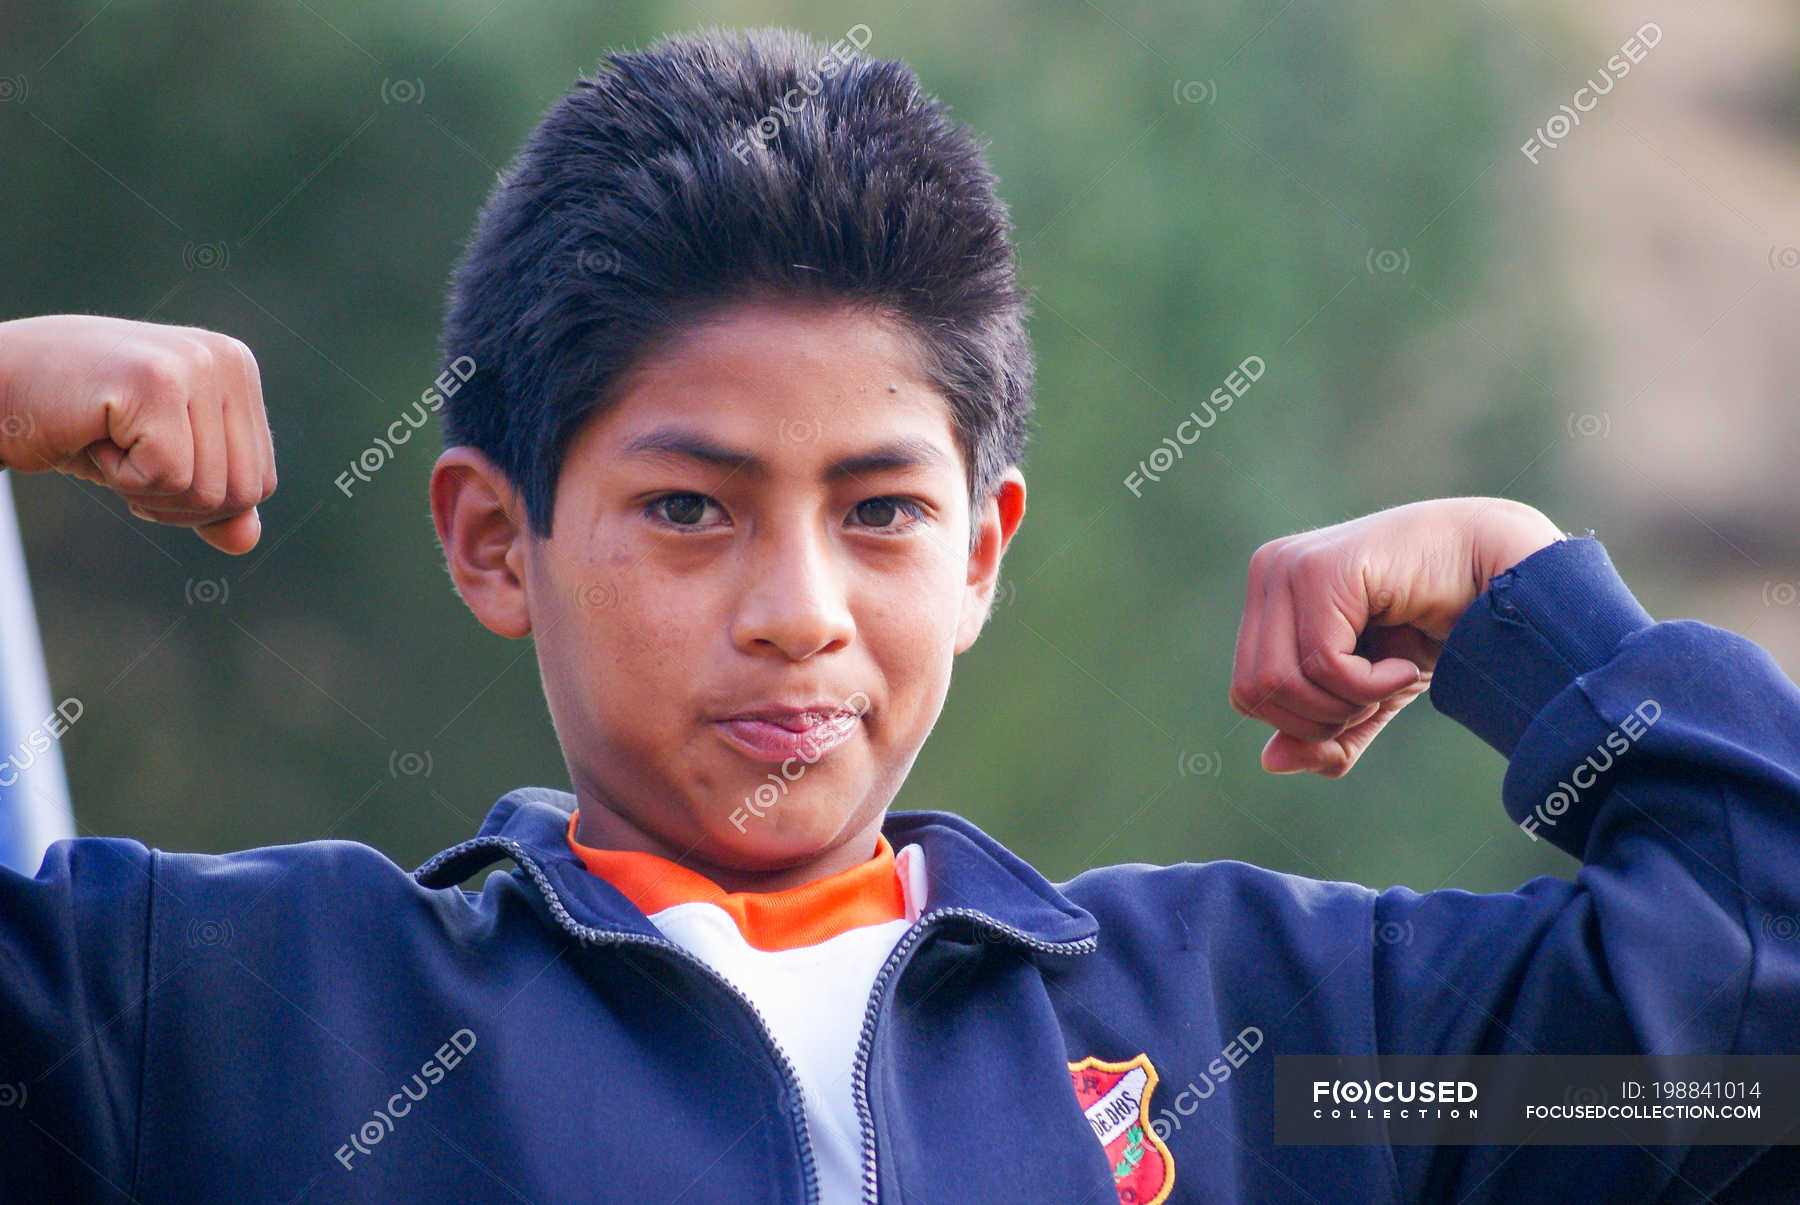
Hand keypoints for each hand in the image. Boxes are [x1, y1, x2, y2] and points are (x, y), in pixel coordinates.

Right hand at [0, 314, 276, 553]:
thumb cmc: (77, 423)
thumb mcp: (158, 465)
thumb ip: (210, 500)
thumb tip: (248, 541)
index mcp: (238, 370)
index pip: (258, 481)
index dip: (199, 502)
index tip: (147, 459)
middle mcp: (226, 359)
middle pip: (241, 492)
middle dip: (175, 502)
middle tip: (122, 455)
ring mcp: (195, 364)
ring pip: (206, 490)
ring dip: (143, 487)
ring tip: (107, 438)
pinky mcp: (157, 381)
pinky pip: (166, 476)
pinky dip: (120, 476)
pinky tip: (92, 433)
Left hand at [1228, 497, 1562, 776]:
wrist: (1502, 577)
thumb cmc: (1436, 628)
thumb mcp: (1371, 697)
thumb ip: (1322, 733)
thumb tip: (1269, 763)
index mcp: (1268, 597)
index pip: (1247, 694)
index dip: (1304, 722)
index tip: (1364, 700)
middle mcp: (1269, 572)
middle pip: (1254, 692)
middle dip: (1322, 718)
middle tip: (1380, 691)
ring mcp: (1289, 566)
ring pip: (1281, 681)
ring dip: (1347, 702)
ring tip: (1394, 673)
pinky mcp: (1321, 569)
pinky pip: (1321, 662)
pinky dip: (1369, 684)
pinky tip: (1405, 662)